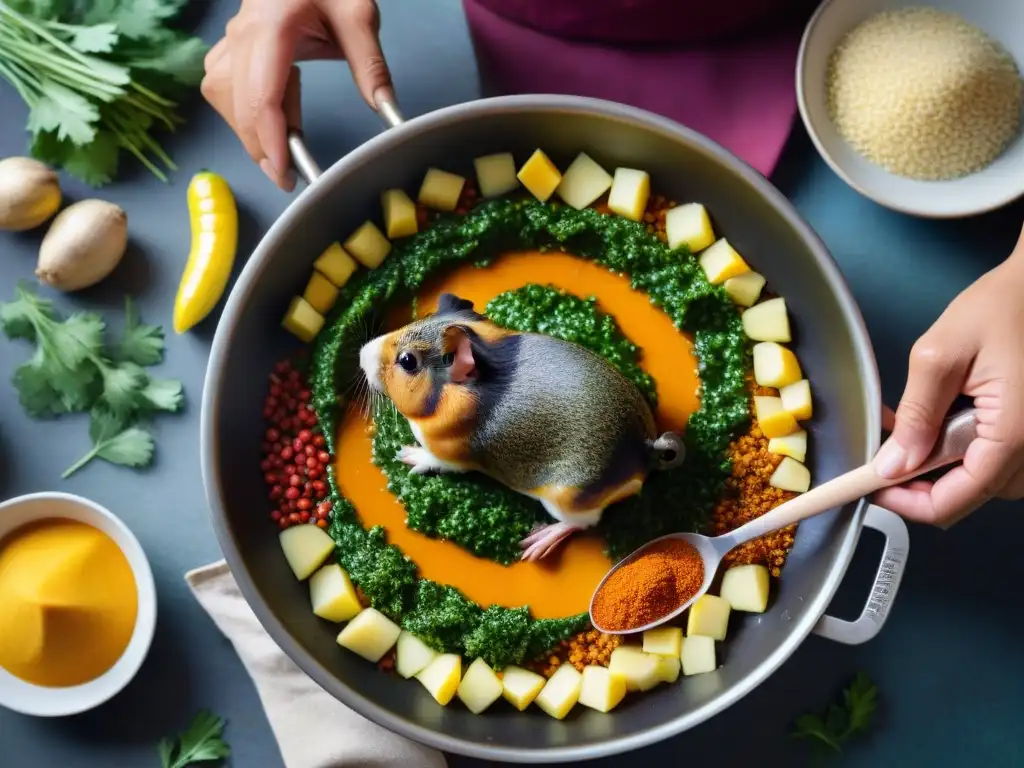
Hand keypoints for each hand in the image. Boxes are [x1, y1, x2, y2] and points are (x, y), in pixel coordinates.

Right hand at [201, 0, 393, 190]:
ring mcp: (231, 38)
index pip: (263, 95)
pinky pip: (224, 88)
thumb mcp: (359, 15)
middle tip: (289, 178)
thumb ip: (372, 67)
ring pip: (223, 97)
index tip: (285, 172)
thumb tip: (388, 114)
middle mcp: (242, 33)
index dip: (271, 140)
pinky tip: (276, 121)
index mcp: (272, 25)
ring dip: (251, 130)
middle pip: (239, 104)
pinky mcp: (230, 45)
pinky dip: (245, 113)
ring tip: (287, 150)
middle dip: (261, 147)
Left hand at [873, 225, 1023, 527]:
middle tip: (885, 452)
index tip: (871, 487)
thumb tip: (892, 465)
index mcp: (1012, 433)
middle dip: (918, 483)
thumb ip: (917, 414)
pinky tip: (938, 420)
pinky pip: (993, 458)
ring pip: (980, 481)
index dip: (906, 503)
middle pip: (967, 496)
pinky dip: (959, 450)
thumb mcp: (940, 355)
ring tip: (909, 431)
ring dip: (938, 466)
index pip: (954, 500)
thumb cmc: (1002, 307)